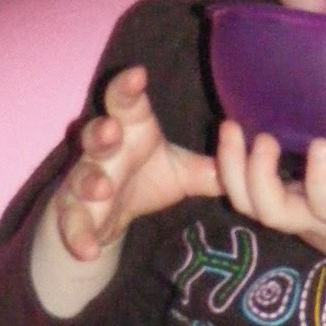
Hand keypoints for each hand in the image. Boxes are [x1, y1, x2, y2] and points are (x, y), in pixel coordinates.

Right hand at [54, 65, 219, 260]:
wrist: (109, 214)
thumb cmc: (146, 178)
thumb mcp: (182, 173)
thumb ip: (213, 169)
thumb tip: (252, 163)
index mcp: (130, 130)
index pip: (126, 102)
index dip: (128, 87)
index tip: (138, 75)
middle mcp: (104, 151)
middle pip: (97, 134)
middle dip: (102, 132)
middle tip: (113, 130)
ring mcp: (85, 181)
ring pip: (82, 176)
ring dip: (90, 181)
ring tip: (103, 187)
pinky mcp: (75, 213)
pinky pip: (73, 224)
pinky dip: (79, 236)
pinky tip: (88, 250)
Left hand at [215, 121, 325, 287]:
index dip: (319, 182)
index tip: (323, 146)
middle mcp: (311, 217)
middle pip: (268, 210)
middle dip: (256, 177)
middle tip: (261, 137)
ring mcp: (291, 211)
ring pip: (246, 204)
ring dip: (230, 170)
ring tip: (229, 128)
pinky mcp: (282, 199)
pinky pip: (243, 190)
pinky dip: (224, 168)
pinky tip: (224, 133)